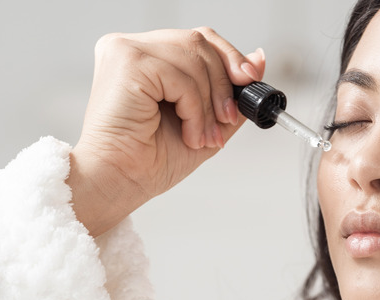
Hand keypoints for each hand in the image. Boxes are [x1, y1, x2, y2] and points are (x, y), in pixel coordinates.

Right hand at [67, 28, 265, 236]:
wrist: (121, 182)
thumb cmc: (151, 159)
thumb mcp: (207, 120)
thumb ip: (230, 90)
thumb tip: (258, 58)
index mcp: (146, 56)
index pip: (197, 38)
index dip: (229, 56)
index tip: (249, 79)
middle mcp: (132, 47)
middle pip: (199, 41)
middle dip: (224, 84)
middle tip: (227, 119)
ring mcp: (125, 51)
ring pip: (194, 59)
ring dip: (208, 105)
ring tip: (202, 137)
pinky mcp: (126, 63)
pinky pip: (181, 78)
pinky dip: (195, 110)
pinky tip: (189, 134)